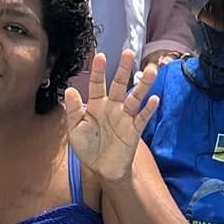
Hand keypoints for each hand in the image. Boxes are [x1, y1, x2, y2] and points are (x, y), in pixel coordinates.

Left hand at [61, 50, 159, 184]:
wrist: (103, 169)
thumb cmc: (88, 148)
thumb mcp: (75, 130)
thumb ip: (74, 111)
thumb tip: (69, 90)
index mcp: (96, 105)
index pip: (97, 84)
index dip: (98, 71)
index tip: (100, 56)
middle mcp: (112, 107)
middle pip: (119, 85)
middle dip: (123, 69)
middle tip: (128, 53)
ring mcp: (124, 118)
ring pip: (135, 97)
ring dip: (143, 84)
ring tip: (151, 70)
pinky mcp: (134, 130)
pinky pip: (142, 118)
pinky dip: (148, 109)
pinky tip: (154, 99)